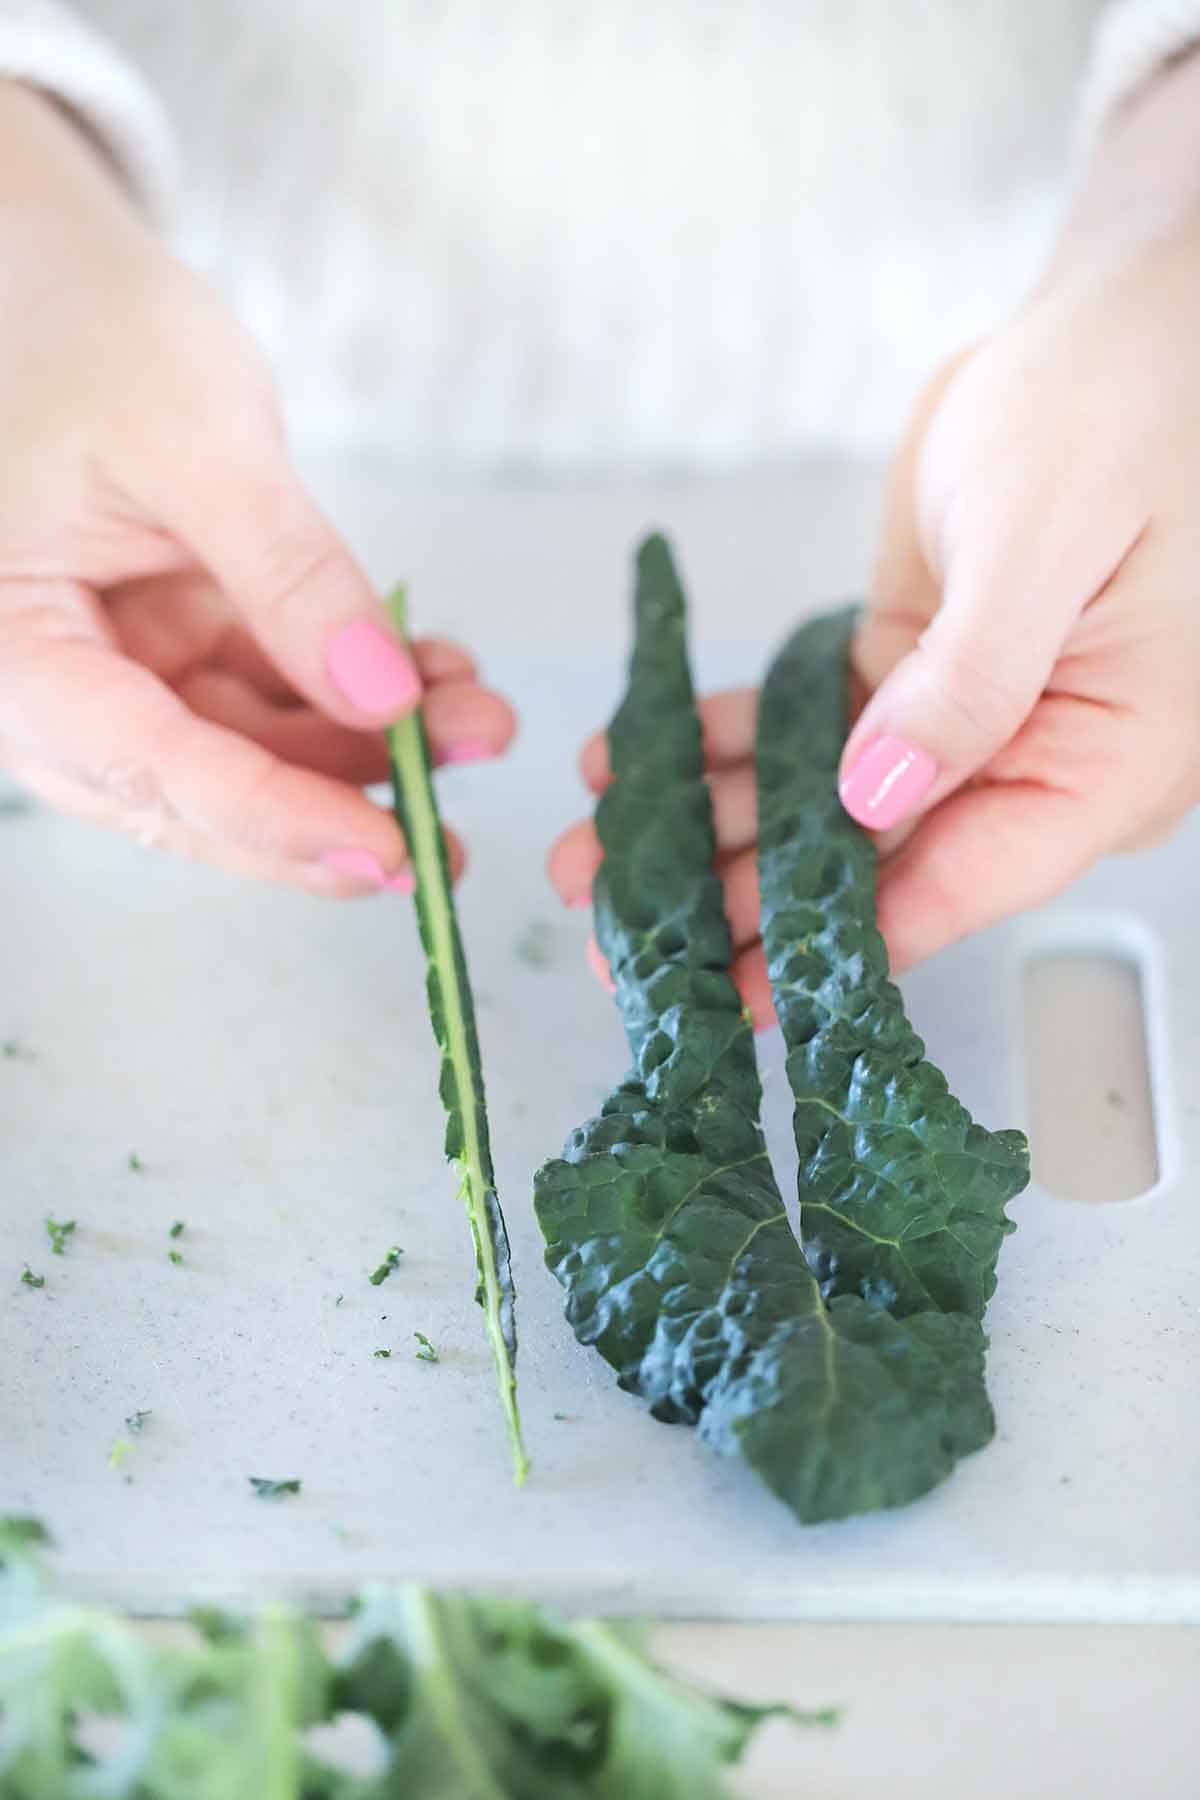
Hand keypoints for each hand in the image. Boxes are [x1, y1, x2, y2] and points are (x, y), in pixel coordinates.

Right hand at [0, 83, 513, 891]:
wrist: (65, 276)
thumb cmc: (94, 333)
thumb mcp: (198, 443)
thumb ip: (292, 577)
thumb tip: (388, 700)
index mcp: (11, 644)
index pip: (149, 767)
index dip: (273, 817)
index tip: (384, 851)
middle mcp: (55, 681)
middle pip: (198, 796)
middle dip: (330, 809)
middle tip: (446, 837)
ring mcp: (121, 669)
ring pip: (250, 754)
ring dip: (367, 752)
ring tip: (477, 721)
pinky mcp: (177, 647)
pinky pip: (275, 697)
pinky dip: (357, 694)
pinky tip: (439, 675)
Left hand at [551, 54, 1199, 1010]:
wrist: (1119, 318)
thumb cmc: (1126, 406)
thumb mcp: (1047, 542)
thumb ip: (967, 679)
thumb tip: (874, 799)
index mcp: (1104, 761)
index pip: (967, 881)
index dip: (849, 942)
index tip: (745, 991)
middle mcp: (1035, 759)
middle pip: (880, 862)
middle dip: (747, 898)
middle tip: (627, 936)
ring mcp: (965, 722)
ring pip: (827, 804)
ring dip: (714, 825)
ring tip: (599, 855)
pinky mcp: (910, 672)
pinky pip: (809, 726)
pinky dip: (729, 740)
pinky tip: (639, 757)